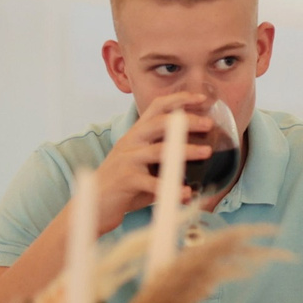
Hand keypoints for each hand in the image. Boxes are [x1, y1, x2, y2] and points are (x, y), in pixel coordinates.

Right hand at [94, 101, 213, 234]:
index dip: (179, 100)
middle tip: (209, 123)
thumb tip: (200, 158)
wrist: (93, 204)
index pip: (157, 108)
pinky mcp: (126, 180)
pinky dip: (171, 188)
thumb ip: (165, 158)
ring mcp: (127, 160)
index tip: (201, 98)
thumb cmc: (124, 184)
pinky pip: (152, 183)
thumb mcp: (144, 164)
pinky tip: (186, 193)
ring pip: (158, 150)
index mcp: (137, 134)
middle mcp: (131, 142)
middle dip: (186, 121)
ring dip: (185, 150)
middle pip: (160, 123)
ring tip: (206, 152)